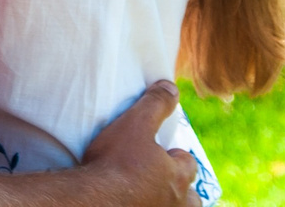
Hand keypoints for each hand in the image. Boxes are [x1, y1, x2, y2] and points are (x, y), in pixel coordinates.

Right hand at [81, 82, 199, 206]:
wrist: (93, 202)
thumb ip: (155, 104)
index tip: (165, 152)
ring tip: (151, 196)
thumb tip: (172, 88)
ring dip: (168, 203)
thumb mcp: (135, 123)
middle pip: (191, 199)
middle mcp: (175, 203)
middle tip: (162, 181)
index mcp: (177, 177)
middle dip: (182, 189)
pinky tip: (134, 204)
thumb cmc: (115, 162)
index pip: (189, 164)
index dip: (178, 156)